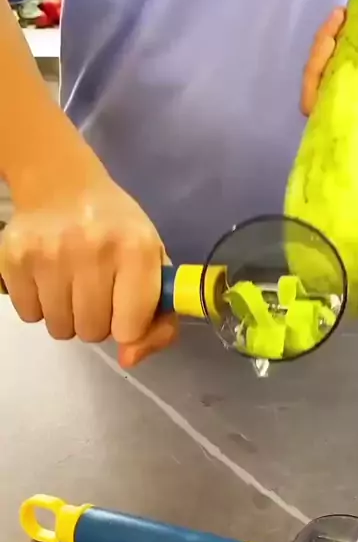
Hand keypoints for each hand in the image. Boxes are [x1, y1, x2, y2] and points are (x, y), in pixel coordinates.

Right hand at [0, 161, 177, 368]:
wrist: (61, 182)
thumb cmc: (116, 228)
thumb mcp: (151, 261)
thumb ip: (158, 318)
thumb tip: (129, 359)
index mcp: (136, 249)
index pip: (130, 328)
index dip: (128, 323)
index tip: (124, 304)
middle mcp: (93, 249)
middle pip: (93, 332)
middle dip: (96, 319)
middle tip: (95, 287)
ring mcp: (49, 253)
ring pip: (60, 329)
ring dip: (67, 315)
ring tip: (70, 281)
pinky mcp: (13, 258)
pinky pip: (29, 315)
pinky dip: (39, 304)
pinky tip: (47, 275)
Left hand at [301, 8, 357, 138]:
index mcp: (342, 104)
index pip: (313, 104)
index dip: (311, 91)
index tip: (323, 74)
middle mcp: (332, 86)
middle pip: (311, 76)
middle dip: (318, 55)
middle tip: (333, 37)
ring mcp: (331, 64)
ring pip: (316, 54)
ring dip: (324, 37)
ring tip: (341, 17)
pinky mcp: (335, 45)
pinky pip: (324, 37)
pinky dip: (330, 25)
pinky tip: (342, 13)